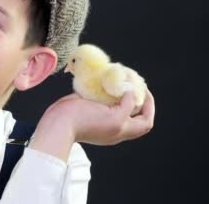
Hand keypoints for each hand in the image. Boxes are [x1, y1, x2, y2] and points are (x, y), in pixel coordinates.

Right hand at [29, 89, 154, 160]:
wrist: (59, 123)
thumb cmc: (87, 123)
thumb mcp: (115, 118)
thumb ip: (128, 106)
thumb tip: (131, 91)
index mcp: (121, 130)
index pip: (145, 121)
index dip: (150, 106)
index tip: (145, 90)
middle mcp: (114, 124)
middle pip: (134, 112)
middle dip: (137, 96)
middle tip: (134, 82)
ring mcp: (101, 116)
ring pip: (118, 102)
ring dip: (122, 89)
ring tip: (121, 77)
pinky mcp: (88, 106)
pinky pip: (102, 95)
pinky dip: (107, 86)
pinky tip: (105, 77)